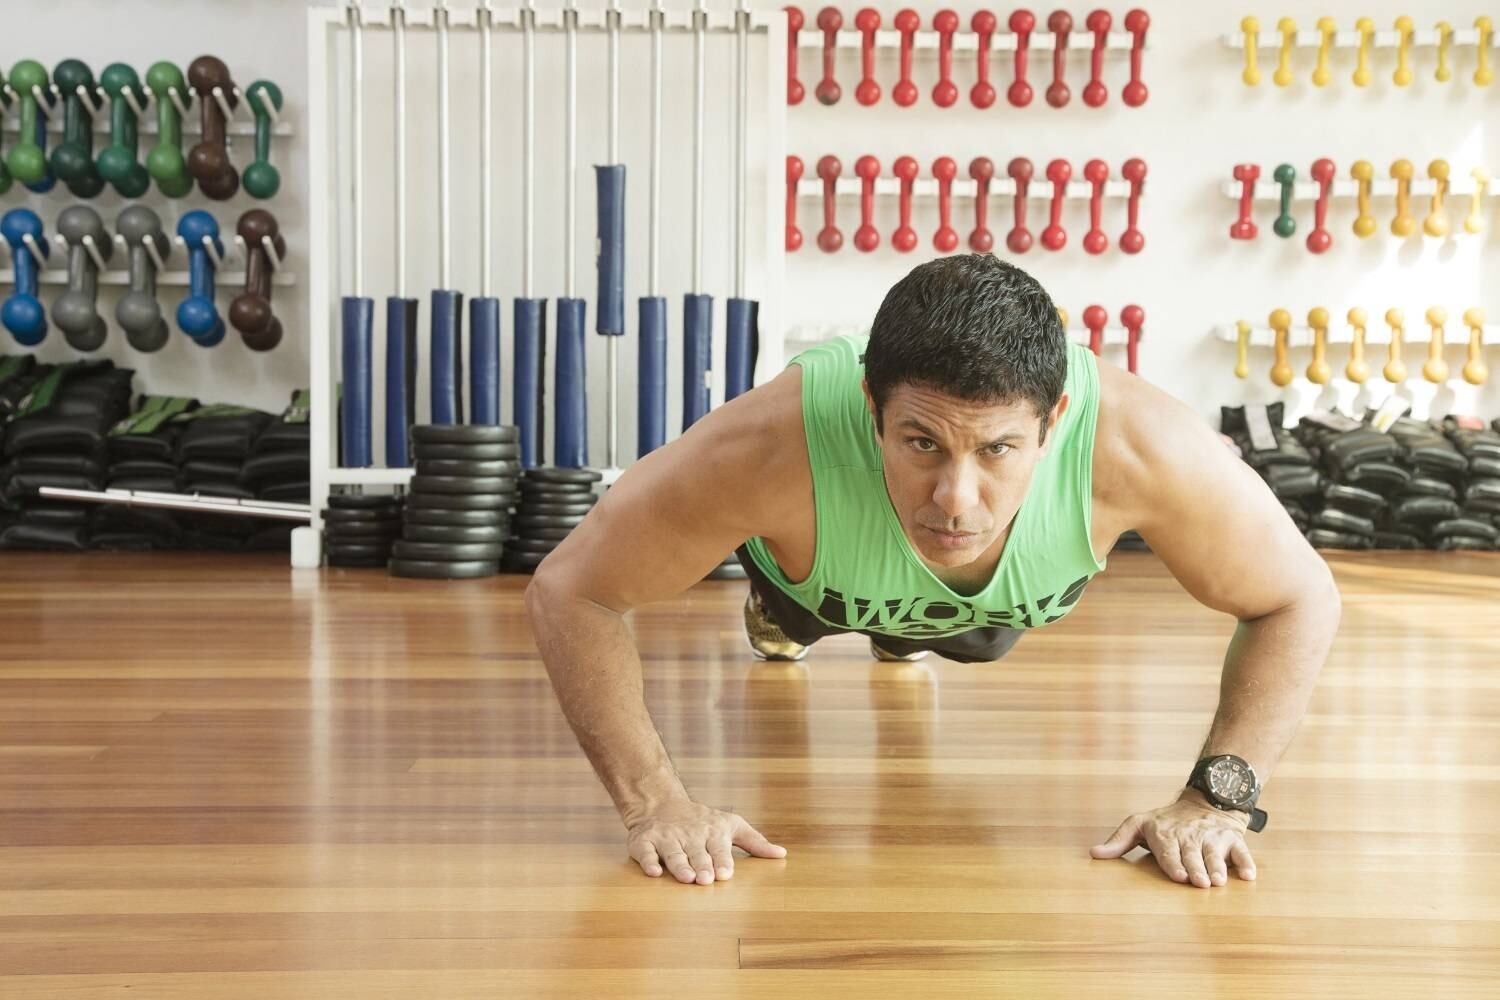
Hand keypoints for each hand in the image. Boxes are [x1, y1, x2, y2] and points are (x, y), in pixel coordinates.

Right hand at [625, 797, 786, 884]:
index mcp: (712, 832)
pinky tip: (654, 872)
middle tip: (707, 879)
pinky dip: (649, 861)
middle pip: (697, 852)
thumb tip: (782, 854)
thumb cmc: (702, 821)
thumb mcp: (731, 825)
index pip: (718, 848)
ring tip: (687, 878)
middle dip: (702, 865)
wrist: (660, 803)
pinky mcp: (644, 841)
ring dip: (680, 865)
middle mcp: (690, 834)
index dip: (722, 860)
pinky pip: (646, 852)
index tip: (726, 874)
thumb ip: (755, 842)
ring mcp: (667, 837)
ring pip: (674, 853)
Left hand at [1089, 789, 1256, 887]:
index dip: (1174, 864)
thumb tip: (1094, 854)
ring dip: (1218, 867)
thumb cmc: (1167, 820)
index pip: (1169, 852)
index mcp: (1166, 835)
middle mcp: (1190, 836)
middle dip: (1196, 869)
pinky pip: (1241, 852)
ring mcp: (1212, 838)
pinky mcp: (1232, 839)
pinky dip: (1246, 863)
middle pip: (1193, 855)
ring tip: (1218, 881)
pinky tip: (1248, 875)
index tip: (1178, 876)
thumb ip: (1118, 840)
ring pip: (1215, 854)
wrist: (1205, 800)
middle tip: (1200, 883)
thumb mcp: (1139, 823)